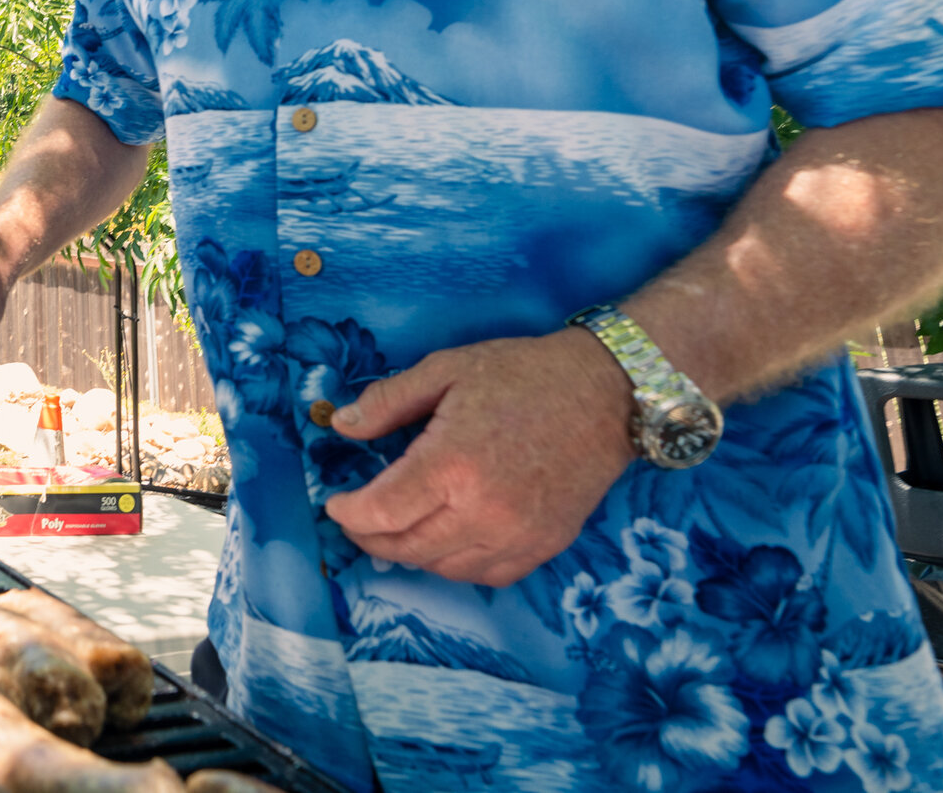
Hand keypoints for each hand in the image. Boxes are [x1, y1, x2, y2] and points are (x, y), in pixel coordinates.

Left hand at [323, 328, 636, 586]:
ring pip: (442, 568)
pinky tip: (444, 538)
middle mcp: (483, 511)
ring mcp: (517, 535)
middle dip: (369, 536)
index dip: (348, 514)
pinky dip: (454, 564)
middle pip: (405, 548)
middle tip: (356, 519)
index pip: (381, 512)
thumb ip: (388, 401)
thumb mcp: (446, 369)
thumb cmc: (524, 375)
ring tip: (396, 527)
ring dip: (409, 552)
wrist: (606, 395)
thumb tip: (341, 425)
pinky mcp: (544, 546)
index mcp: (452, 465)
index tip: (335, 503)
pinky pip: (485, 574)